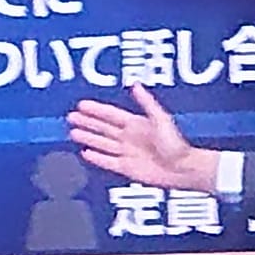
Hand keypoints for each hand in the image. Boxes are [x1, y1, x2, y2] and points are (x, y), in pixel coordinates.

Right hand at [65, 84, 219, 192]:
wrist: (183, 169)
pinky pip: (107, 162)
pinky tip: (86, 152)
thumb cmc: (176, 145)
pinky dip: (96, 157)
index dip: (96, 110)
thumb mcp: (161, 119)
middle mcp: (130, 138)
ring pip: (102, 143)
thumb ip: (146, 103)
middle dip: (87, 122)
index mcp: (136, 124)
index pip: (110, 115)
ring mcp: (127, 153)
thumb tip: (135, 85)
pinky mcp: (127, 168)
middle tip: (72, 117)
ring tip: (73, 132)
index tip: (82, 105)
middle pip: (103, 128)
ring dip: (88, 137)